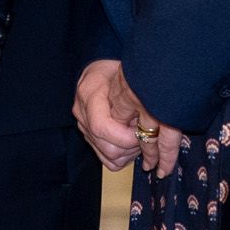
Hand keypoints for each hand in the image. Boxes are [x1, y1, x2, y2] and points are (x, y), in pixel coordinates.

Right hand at [72, 58, 182, 176]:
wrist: (99, 72)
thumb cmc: (115, 70)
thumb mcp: (125, 75)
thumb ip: (133, 97)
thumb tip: (148, 121)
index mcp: (89, 94)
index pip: (102, 127)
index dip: (125, 137)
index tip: (143, 132)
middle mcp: (82, 113)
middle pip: (107, 147)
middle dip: (132, 147)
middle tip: (147, 135)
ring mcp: (83, 126)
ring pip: (109, 156)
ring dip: (130, 153)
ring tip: (142, 139)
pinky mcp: (89, 136)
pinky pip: (107, 159)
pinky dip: (123, 157)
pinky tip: (133, 144)